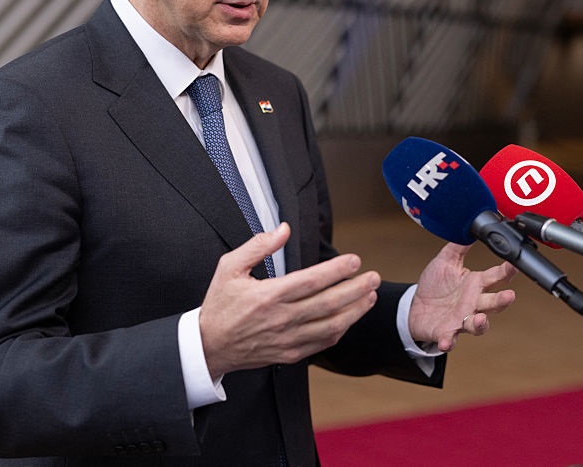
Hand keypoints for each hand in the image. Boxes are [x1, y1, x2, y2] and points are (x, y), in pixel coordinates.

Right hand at [198, 223, 380, 377]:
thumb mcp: (229, 267)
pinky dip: (341, 330)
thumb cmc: (220, 304)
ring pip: (331, 326)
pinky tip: (350, 317)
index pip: (312, 281)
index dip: (337, 270)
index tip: (354, 260)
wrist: (209, 345)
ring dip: (355, 311)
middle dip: (356, 289)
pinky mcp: (291, 354)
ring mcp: (288, 339)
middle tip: (373, 277)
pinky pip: (323, 343)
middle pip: (329, 303)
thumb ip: (258, 246)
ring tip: (370, 296)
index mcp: (268, 296)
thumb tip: (283, 229)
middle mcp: (282, 319)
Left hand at [408, 242, 516, 351]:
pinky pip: (450, 339)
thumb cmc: (434, 285)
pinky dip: (450, 342)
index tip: (514, 264)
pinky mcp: (446, 332)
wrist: (415, 307)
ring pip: (477, 325)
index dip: (506, 271)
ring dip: (480, 324)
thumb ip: (458, 247)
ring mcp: (461, 320)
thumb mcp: (445, 261)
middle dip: (502, 301)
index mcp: (474, 284)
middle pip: (493, 304)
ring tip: (479, 319)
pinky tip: (447, 341)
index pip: (495, 277)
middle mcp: (472, 304)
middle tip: (509, 296)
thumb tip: (469, 229)